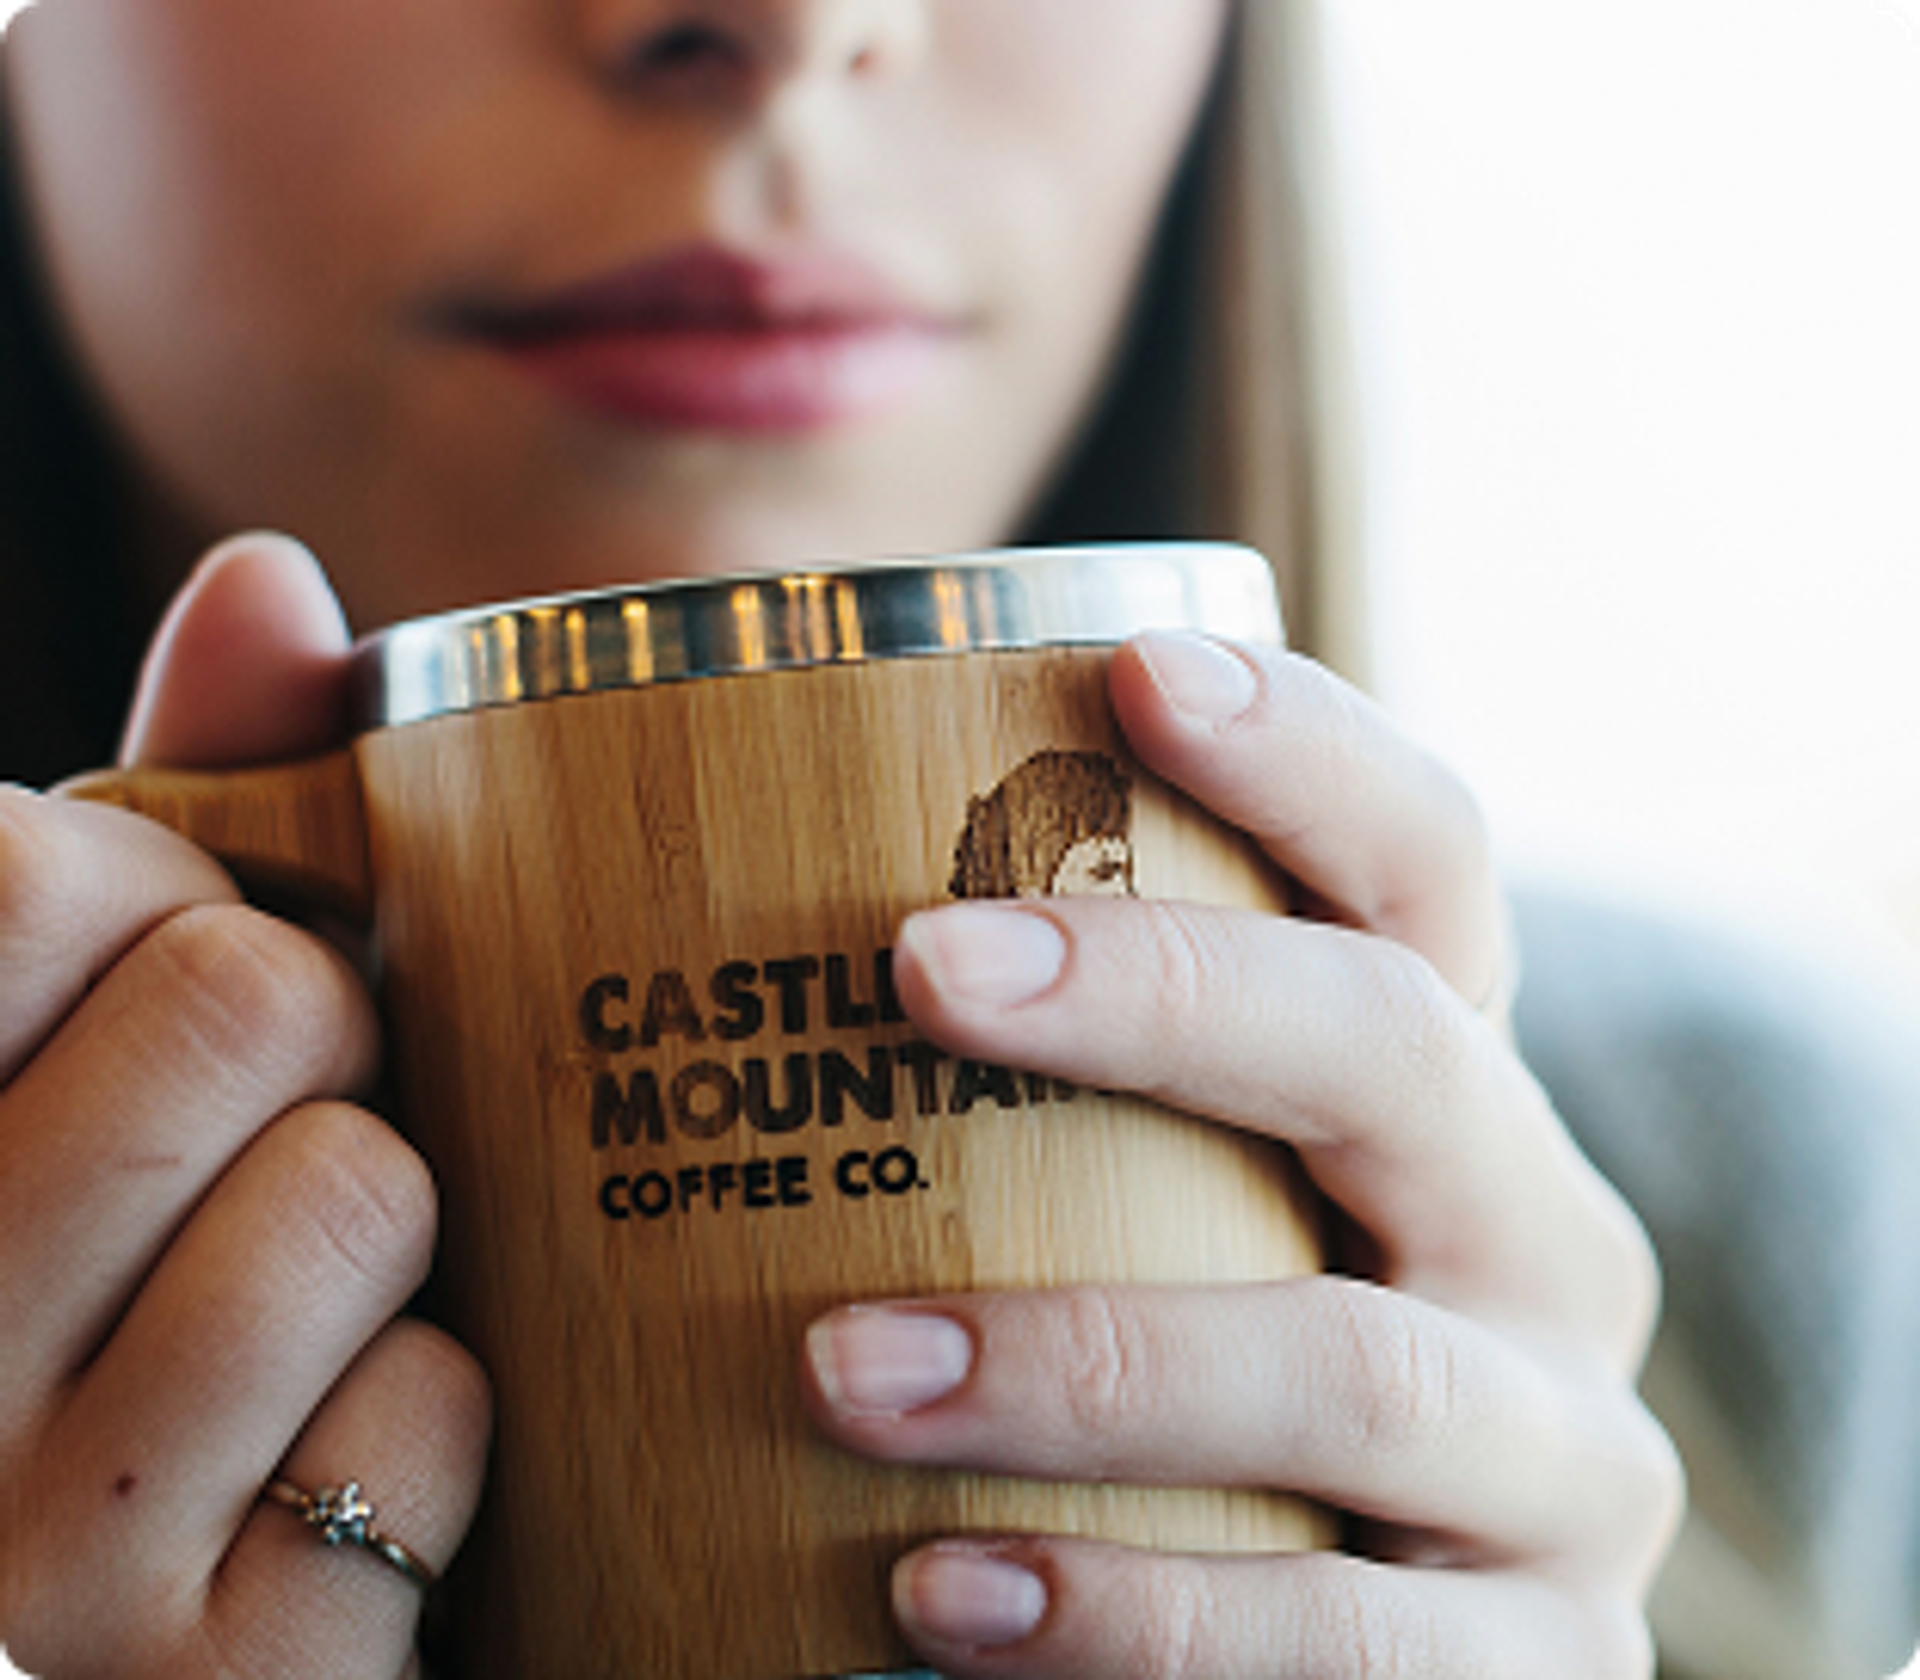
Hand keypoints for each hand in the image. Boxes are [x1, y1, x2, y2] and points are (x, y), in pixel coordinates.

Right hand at [0, 537, 488, 1678]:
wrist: (138, 1668)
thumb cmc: (134, 1312)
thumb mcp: (87, 1080)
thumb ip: (160, 836)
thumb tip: (271, 572)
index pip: (23, 862)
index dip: (167, 872)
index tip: (183, 947)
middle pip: (245, 996)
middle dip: (328, 1029)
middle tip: (304, 1112)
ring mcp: (18, 1567)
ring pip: (358, 1190)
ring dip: (397, 1231)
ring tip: (317, 1304)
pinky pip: (431, 1411)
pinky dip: (440, 1420)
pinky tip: (339, 1484)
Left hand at [804, 631, 1682, 1675]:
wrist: (1314, 1651)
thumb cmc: (1156, 1371)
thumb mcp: (1122, 1204)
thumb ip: (990, 1093)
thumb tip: (580, 929)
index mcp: (1445, 1091)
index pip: (1427, 868)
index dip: (1311, 752)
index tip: (1132, 668)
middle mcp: (1538, 1237)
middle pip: (1400, 1054)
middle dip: (1165, 992)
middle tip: (916, 963)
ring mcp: (1559, 1457)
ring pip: (1358, 1368)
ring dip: (1089, 1357)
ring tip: (843, 1369)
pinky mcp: (1533, 1663)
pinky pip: (1347, 1647)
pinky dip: (1142, 1617)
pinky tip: (947, 1592)